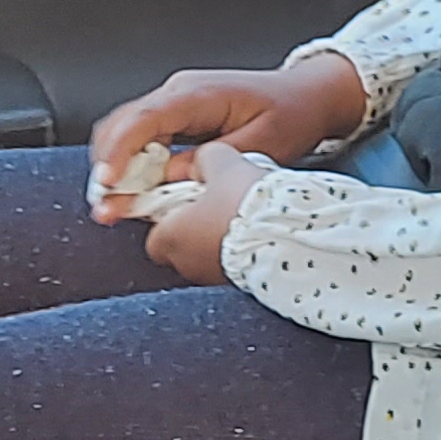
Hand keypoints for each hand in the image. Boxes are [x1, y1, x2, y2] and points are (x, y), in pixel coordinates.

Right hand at [91, 58, 365, 209]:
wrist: (308, 95)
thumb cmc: (292, 114)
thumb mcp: (260, 146)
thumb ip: (211, 164)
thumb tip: (169, 181)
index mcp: (198, 94)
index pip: (143, 120)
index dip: (120, 153)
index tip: (108, 184)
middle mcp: (178, 92)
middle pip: (122, 126)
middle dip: (109, 168)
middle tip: (108, 210)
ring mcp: (175, 102)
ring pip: (125, 132)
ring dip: (117, 168)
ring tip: (118, 207)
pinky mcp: (177, 115)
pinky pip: (142, 138)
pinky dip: (133, 164)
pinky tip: (138, 192)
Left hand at [138, 142, 272, 283]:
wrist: (286, 233)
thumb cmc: (246, 206)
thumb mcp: (220, 161)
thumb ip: (205, 159)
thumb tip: (204, 161)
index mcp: (170, 236)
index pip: (154, 233)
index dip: (169, 215)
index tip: (185, 198)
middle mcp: (187, 262)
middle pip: (181, 245)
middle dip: (195, 226)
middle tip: (214, 203)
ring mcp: (215, 275)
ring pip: (208, 254)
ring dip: (219, 237)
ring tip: (242, 213)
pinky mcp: (243, 280)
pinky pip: (234, 262)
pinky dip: (241, 248)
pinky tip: (259, 228)